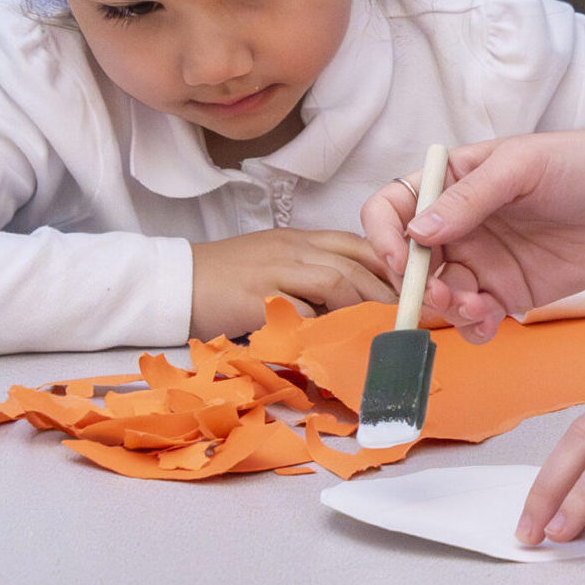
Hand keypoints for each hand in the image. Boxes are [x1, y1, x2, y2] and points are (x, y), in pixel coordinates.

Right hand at [189, 228, 395, 340]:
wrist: (175, 278)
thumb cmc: (227, 276)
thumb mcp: (277, 263)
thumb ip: (311, 276)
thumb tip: (350, 305)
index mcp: (303, 239)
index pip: (358, 244)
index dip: (389, 267)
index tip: (409, 294)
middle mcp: (295, 248)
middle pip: (355, 264)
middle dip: (386, 294)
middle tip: (407, 321)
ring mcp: (276, 269)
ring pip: (336, 281)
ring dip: (362, 309)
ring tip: (379, 335)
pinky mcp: (256, 294)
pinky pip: (299, 310)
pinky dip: (321, 328)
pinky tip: (334, 345)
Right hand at [361, 128, 584, 341]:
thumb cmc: (578, 162)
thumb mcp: (521, 166)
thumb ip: (469, 197)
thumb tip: (416, 233)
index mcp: (451, 182)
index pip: (392, 207)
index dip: (384, 235)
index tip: (402, 259)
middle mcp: (459, 225)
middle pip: (408, 263)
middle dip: (417, 285)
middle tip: (447, 292)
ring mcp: (482, 260)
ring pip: (439, 297)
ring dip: (447, 310)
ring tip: (480, 306)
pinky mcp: (508, 291)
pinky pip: (474, 319)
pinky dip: (472, 327)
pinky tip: (493, 320)